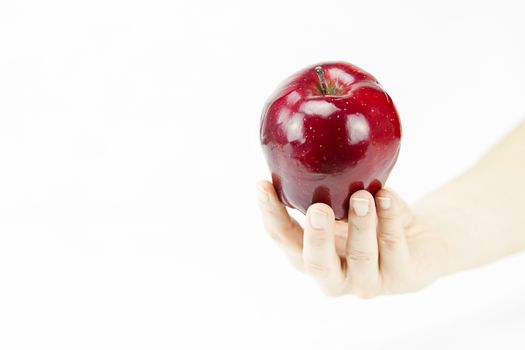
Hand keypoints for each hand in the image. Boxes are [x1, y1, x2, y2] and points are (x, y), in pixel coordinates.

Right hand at [256, 180, 449, 297]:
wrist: (420, 242)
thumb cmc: (371, 221)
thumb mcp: (344, 205)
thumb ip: (325, 191)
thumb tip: (303, 149)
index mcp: (311, 257)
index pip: (284, 239)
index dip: (271, 215)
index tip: (263, 184)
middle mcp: (335, 276)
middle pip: (316, 265)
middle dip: (316, 238)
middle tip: (317, 209)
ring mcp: (367, 281)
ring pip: (360, 257)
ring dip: (360, 225)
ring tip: (362, 195)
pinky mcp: (401, 277)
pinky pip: (393, 246)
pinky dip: (389, 219)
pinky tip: (385, 197)